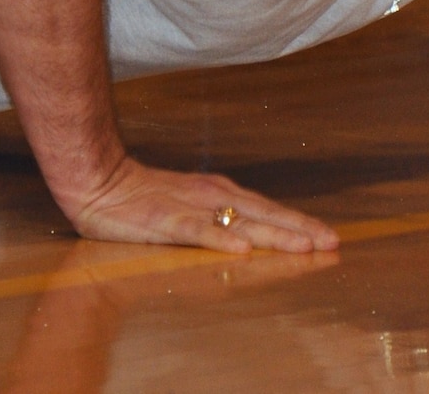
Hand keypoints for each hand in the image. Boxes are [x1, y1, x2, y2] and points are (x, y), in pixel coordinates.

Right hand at [61, 157, 340, 252]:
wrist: (96, 179)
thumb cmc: (139, 196)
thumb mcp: (186, 204)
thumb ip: (214, 217)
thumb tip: (248, 236)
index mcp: (217, 192)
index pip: (267, 209)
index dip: (299, 223)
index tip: (330, 236)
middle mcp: (211, 196)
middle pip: (264, 214)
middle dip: (300, 230)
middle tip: (333, 243)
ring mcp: (189, 208)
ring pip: (240, 222)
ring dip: (274, 234)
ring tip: (304, 247)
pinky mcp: (165, 220)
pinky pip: (198, 232)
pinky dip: (222, 239)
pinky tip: (242, 249)